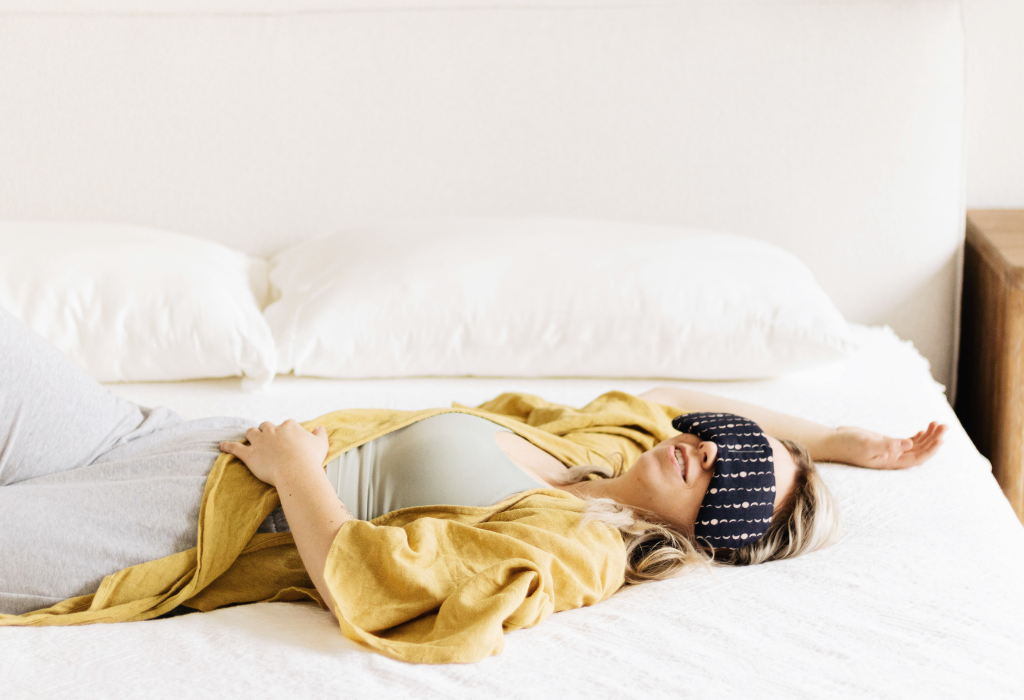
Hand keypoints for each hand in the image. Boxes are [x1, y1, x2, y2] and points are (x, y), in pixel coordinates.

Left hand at [219, 420, 328, 486]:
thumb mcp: (320, 444)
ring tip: (250, 438)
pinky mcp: (250, 455)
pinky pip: (235, 448)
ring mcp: (260, 442)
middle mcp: (273, 430)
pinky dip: (227, 446)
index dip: (286, 432)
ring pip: (251, 433)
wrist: (297, 471)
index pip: (286, 425)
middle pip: (266, 426)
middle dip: (266, 431)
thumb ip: (320, 434)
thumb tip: (320, 428)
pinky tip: (221, 445)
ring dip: (250, 435)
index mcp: (289, 426)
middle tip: (268, 438)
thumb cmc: (310, 459)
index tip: (288, 439)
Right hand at [826, 422, 946, 469]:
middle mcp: (894, 458)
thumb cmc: (848, 445)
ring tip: (938, 424)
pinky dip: (918, 435)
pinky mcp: (887, 443)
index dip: (932, 449)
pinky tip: (924, 429)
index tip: (941, 437)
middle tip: (944, 426)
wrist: (834, 442)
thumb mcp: (867, 444)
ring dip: (929, 436)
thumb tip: (909, 444)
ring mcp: (891, 450)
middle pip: (921, 450)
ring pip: (916, 445)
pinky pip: (908, 441)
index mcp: (891, 462)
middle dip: (934, 439)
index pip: (918, 457)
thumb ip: (888, 445)